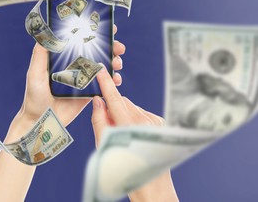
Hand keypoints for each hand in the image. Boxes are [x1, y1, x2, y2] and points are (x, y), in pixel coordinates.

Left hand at [5, 25, 124, 141]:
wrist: (41, 121)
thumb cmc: (34, 97)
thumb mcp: (34, 73)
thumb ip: (40, 54)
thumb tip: (45, 34)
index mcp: (63, 58)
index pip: (80, 41)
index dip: (95, 33)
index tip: (107, 28)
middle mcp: (75, 66)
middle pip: (96, 52)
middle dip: (111, 47)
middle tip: (119, 47)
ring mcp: (83, 79)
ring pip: (103, 66)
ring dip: (114, 62)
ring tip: (118, 63)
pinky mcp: (89, 93)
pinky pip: (104, 84)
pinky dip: (112, 80)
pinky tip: (116, 79)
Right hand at [91, 66, 178, 201]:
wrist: (151, 186)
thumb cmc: (125, 170)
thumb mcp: (105, 146)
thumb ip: (99, 121)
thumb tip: (97, 102)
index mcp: (130, 126)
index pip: (115, 99)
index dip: (106, 84)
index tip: (100, 71)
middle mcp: (146, 120)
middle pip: (122, 102)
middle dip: (112, 107)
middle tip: (106, 123)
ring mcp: (155, 121)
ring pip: (131, 107)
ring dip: (122, 114)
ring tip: (121, 133)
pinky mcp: (159, 122)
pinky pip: (140, 113)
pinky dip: (132, 118)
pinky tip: (131, 133)